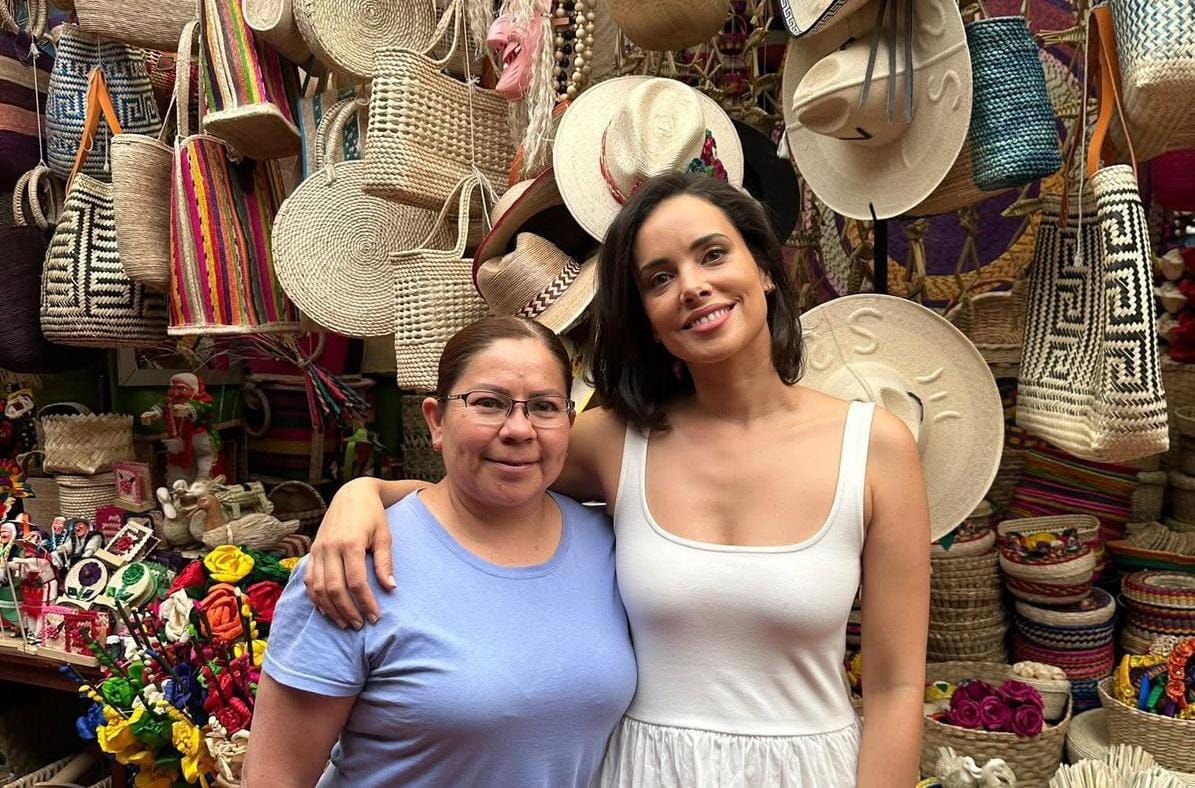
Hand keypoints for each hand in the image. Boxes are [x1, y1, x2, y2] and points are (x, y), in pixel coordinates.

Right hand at [305, 477, 394, 629]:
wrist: (352, 494)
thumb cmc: (373, 515)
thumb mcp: (384, 535)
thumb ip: (385, 563)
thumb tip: (391, 588)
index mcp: (351, 543)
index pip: (356, 582)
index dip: (365, 602)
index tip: (374, 617)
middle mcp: (330, 547)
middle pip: (334, 588)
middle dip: (347, 611)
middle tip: (359, 625)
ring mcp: (318, 549)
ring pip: (318, 587)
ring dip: (331, 609)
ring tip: (345, 622)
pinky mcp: (313, 550)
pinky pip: (309, 579)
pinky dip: (316, 597)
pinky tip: (327, 610)